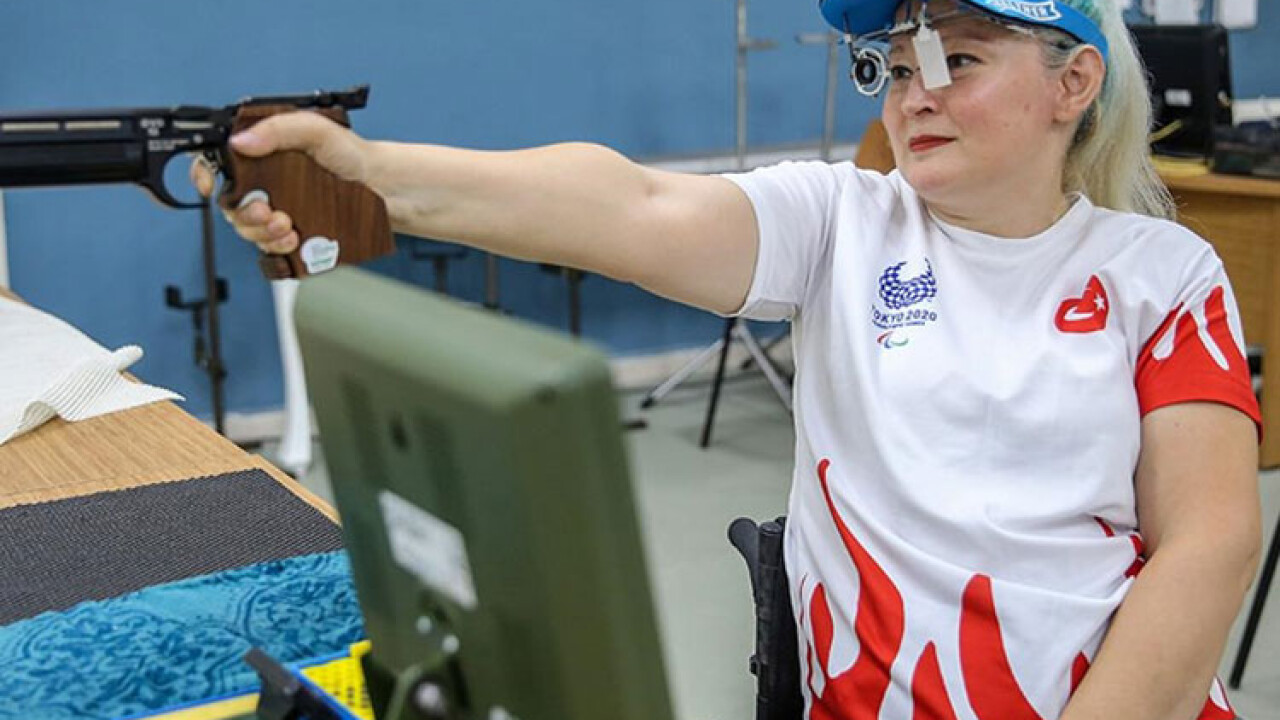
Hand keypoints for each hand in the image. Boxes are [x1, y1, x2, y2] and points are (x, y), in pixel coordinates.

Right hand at [189, 111, 371, 254]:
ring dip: (260, 232)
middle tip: (268, 212)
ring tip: (286, 227)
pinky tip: (293, 240)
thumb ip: (278, 130)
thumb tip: (240, 142)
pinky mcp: (290, 232)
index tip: (207, 187)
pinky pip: (268, 247)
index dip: (202, 173)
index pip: (217, 161)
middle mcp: (264, 182)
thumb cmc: (351, 155)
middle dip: (244, 213)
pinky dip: (275, 247)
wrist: (382, 187)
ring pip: (247, 228)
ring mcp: (276, 209)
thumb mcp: (315, 130)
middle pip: (229, 203)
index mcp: (262, 152)